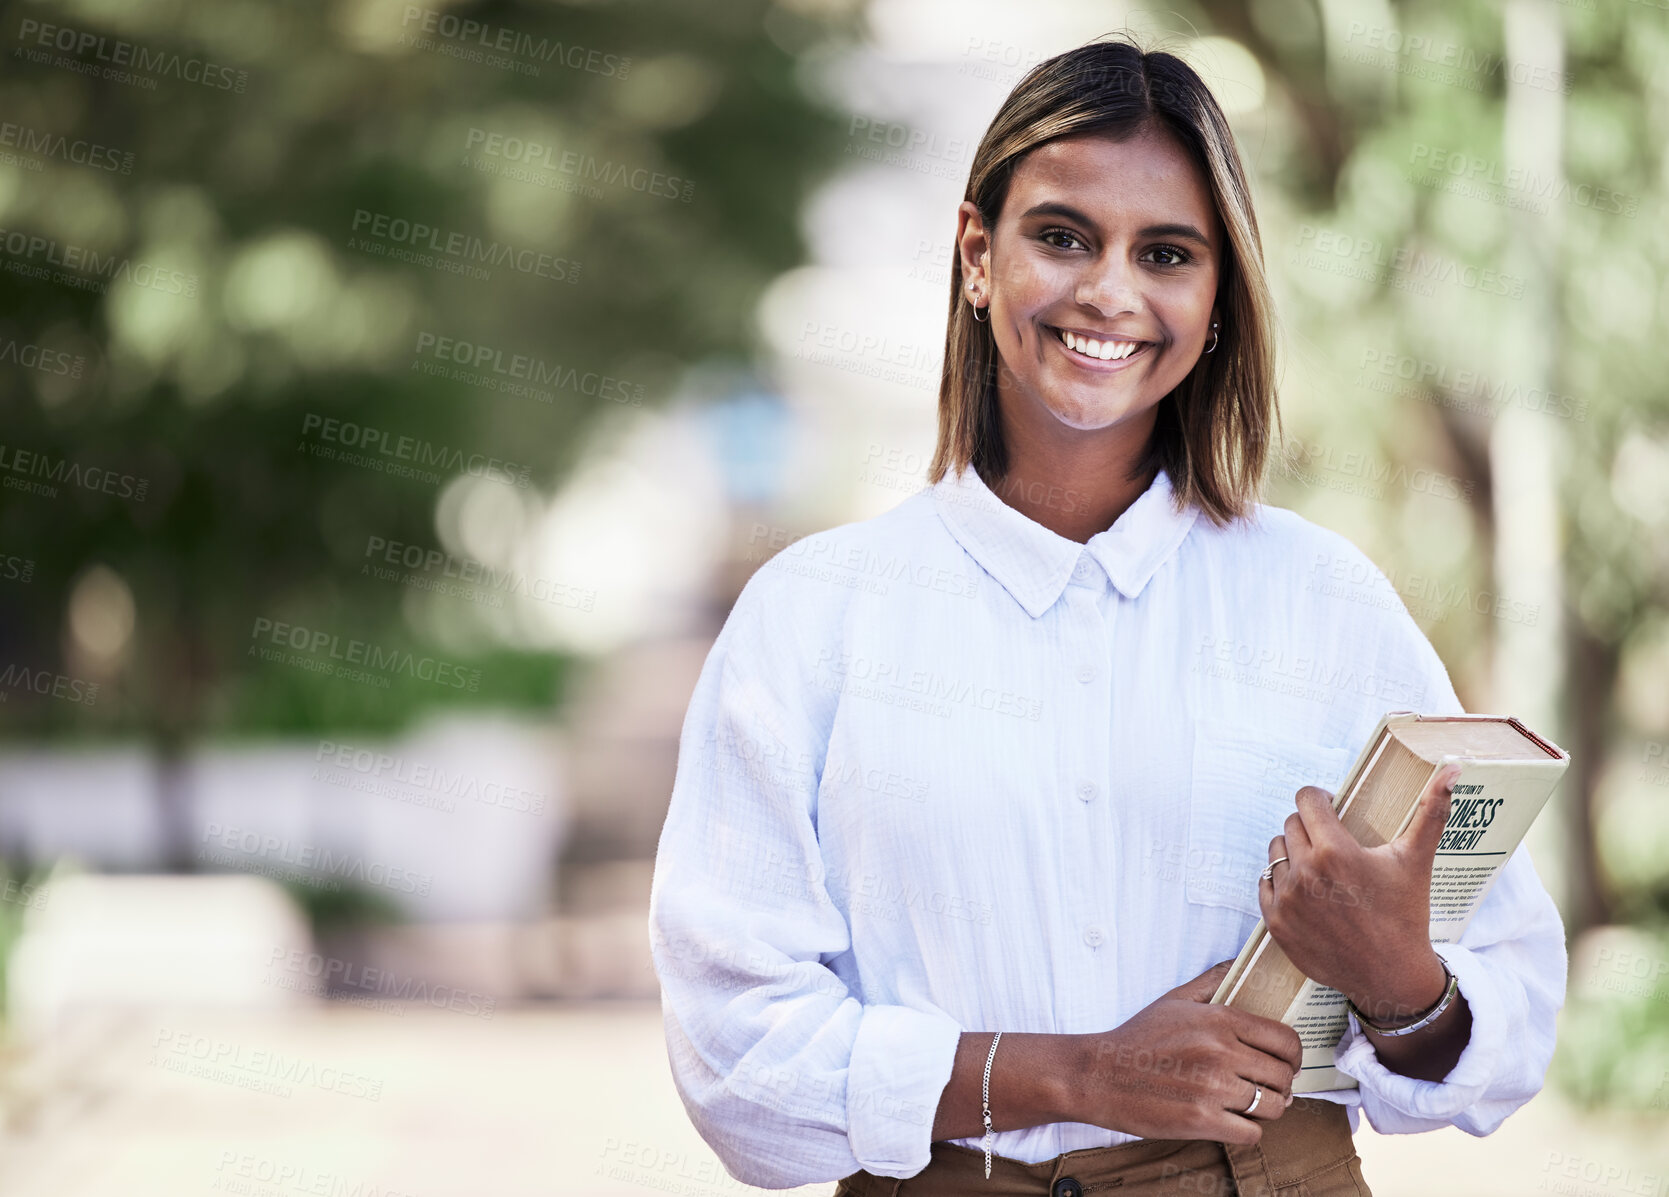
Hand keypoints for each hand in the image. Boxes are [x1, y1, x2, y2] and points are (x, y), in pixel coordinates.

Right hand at [1072, 960, 1301, 1145]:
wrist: (1100, 1074)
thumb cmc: (1138, 1037)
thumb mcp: (1174, 999)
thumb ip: (1212, 980)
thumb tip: (1239, 963)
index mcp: (1219, 1020)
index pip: (1285, 1040)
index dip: (1294, 1055)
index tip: (1287, 1063)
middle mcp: (1222, 1052)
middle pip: (1283, 1075)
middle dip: (1281, 1084)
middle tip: (1268, 1087)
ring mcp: (1213, 1088)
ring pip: (1273, 1106)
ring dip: (1267, 1108)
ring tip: (1252, 1105)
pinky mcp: (1203, 1120)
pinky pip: (1252, 1133)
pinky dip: (1247, 1130)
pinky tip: (1231, 1121)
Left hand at [1258, 763, 1462, 1020]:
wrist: (1391, 975)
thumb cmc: (1405, 914)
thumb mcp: (1416, 860)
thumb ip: (1431, 810)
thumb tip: (1452, 767)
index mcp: (1334, 852)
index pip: (1306, 799)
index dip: (1319, 799)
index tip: (1331, 808)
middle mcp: (1304, 873)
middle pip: (1290, 824)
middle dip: (1309, 827)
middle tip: (1332, 843)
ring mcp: (1286, 900)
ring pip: (1275, 852)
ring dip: (1292, 852)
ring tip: (1319, 867)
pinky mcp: (1275, 923)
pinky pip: (1265, 883)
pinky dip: (1281, 882)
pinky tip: (1306, 890)